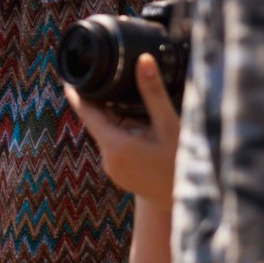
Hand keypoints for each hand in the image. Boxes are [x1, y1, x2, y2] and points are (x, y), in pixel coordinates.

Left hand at [64, 53, 179, 208]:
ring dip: (118, 119)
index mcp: (115, 146)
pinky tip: (141, 126)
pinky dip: (124, 134)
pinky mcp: (122, 176)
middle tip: (109, 79)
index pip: (87, 113)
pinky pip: (117, 148)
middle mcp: (109, 160)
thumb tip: (143, 60)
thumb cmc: (183, 163)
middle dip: (104, 103)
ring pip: (110, 135)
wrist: (193, 202)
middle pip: (100, 123)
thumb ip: (153, 92)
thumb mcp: (170, 125)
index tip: (70, 78)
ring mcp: (114, 171)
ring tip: (131, 101)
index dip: (77, 94)